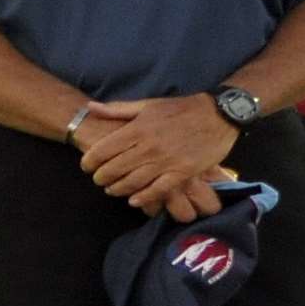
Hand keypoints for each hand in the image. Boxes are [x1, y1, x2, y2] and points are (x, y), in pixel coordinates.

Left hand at [77, 94, 238, 218]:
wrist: (218, 115)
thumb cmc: (181, 109)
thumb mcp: (148, 104)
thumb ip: (118, 109)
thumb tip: (90, 107)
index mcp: (139, 128)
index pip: (104, 150)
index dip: (90, 161)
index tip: (86, 166)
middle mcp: (149, 146)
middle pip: (115, 169)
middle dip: (101, 177)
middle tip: (98, 179)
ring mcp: (166, 161)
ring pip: (133, 182)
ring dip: (118, 189)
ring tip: (112, 189)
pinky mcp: (181, 172)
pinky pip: (157, 190)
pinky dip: (142, 198)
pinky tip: (134, 200)